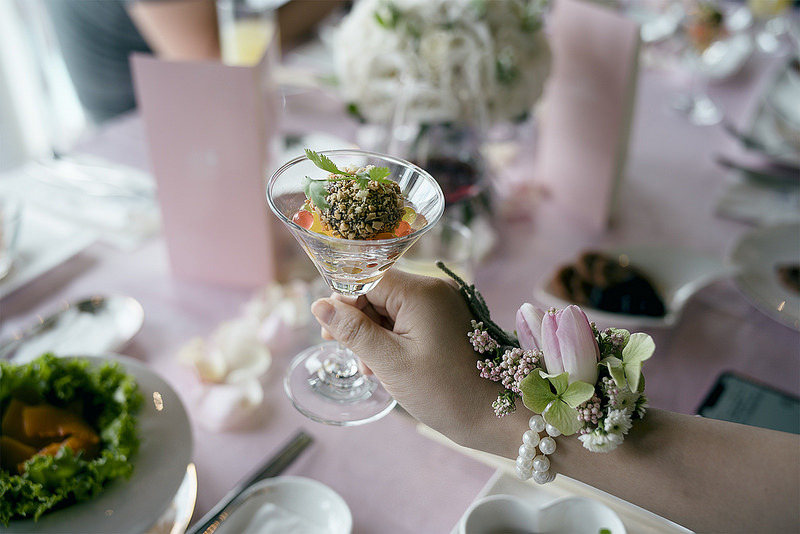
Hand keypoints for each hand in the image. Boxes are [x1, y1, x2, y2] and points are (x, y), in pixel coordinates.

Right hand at [310, 270, 504, 448]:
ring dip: (374, 334)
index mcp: (421, 292)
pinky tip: (386, 365)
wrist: (497, 416)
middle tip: (351, 355)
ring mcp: (443, 304)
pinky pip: (408, 319)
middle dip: (358, 322)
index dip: (344, 302)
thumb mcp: (390, 362)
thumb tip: (319, 305)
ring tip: (371, 368)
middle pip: (378, 291)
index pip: (367, 278)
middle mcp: (434, 289)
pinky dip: (393, 338)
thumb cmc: (445, 392)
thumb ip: (353, 331)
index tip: (328, 331)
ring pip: (391, 307)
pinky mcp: (447, 320)